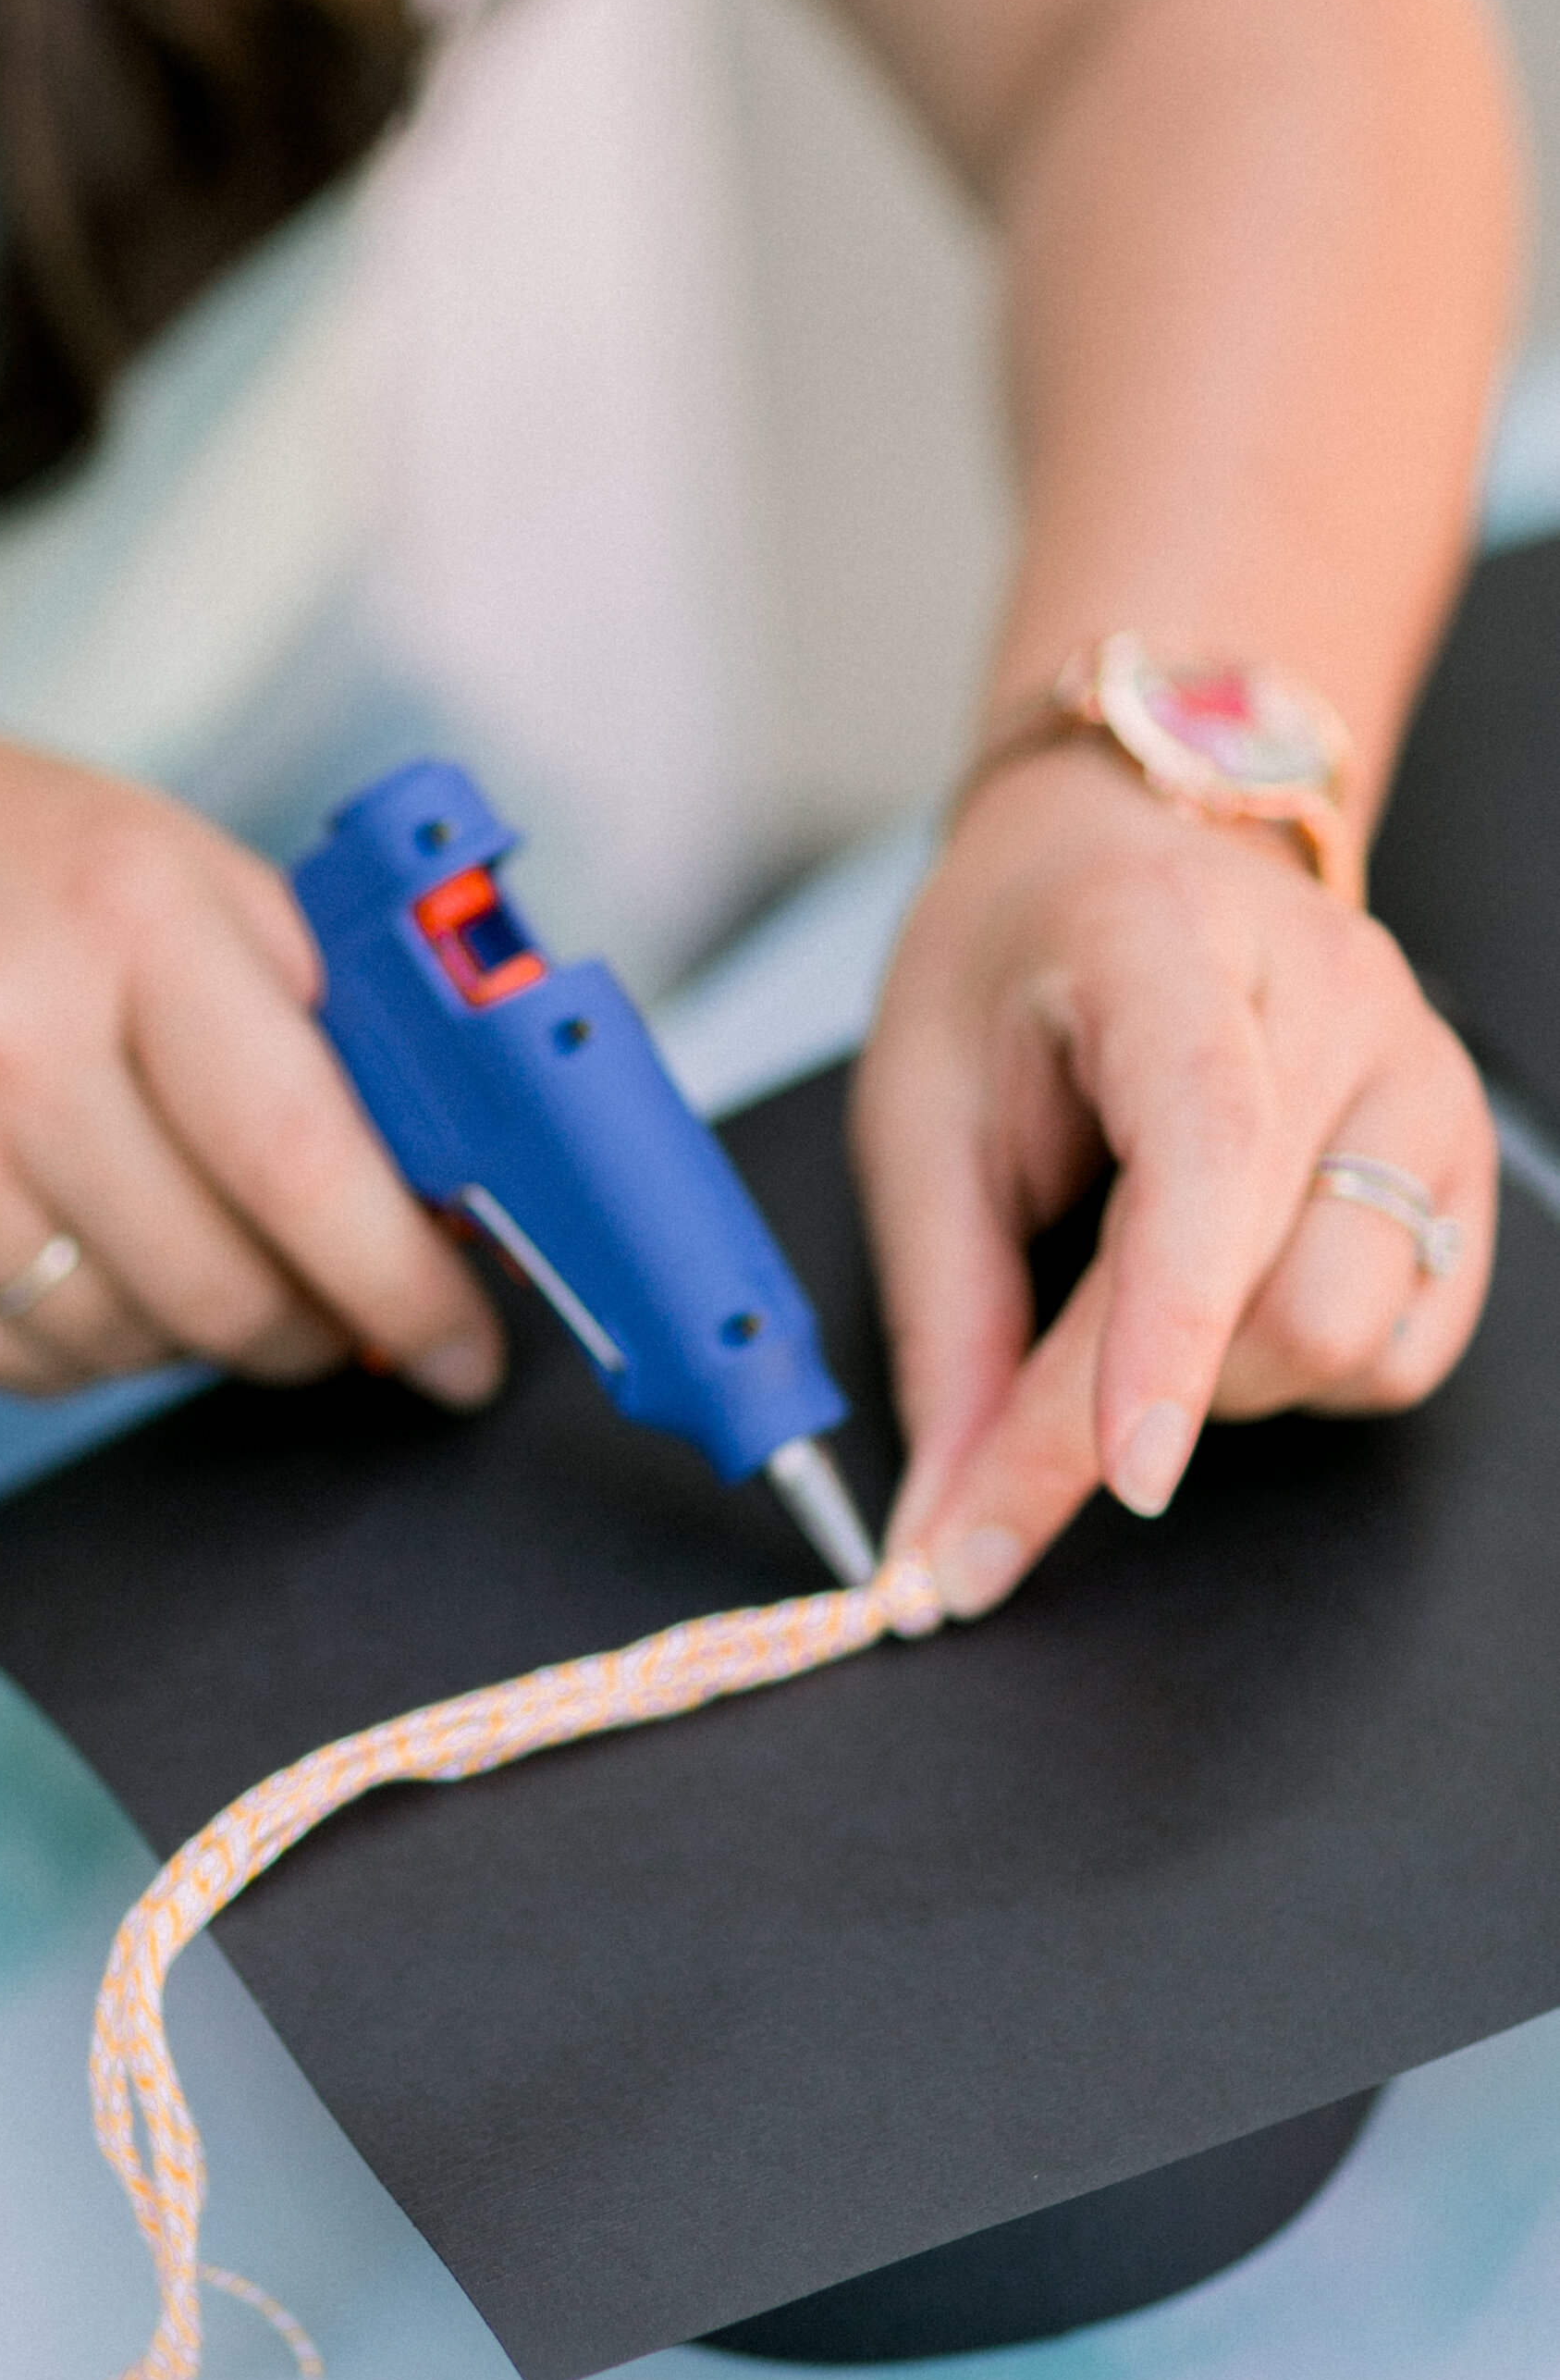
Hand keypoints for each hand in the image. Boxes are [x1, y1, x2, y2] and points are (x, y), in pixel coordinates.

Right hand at [0, 694, 504, 1404]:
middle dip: (320, 1324)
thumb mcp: (158, 853)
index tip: (464, 1346)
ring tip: (187, 1233)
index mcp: (117, 917)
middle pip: (226, 1285)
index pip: (300, 1155)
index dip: (405, 1279)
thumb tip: (439, 1180)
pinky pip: (34, 1370)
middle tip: (349, 1311)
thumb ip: (306, 1002)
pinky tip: (77, 1243)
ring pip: (137, 1347)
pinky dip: (93, 1338)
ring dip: (204, 1328)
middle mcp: (5, 1043)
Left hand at [851, 744, 1495, 1615]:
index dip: (1166, 1332)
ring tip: (1132, 1301)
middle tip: (1016, 1430)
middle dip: (1133, 1405)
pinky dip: (1299, 1373)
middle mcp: (1335, 998)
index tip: (1118, 1477)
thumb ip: (940, 1325)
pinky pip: (1405, 1347)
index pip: (1207, 1153)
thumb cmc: (1011, 965)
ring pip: (1352, 1333)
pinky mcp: (1461, 1153)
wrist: (1115, 858)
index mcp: (1171, 946)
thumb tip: (947, 1522)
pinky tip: (1221, 1297)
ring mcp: (1420, 1073)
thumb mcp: (917, 1116)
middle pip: (1282, 1286)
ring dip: (1219, 1382)